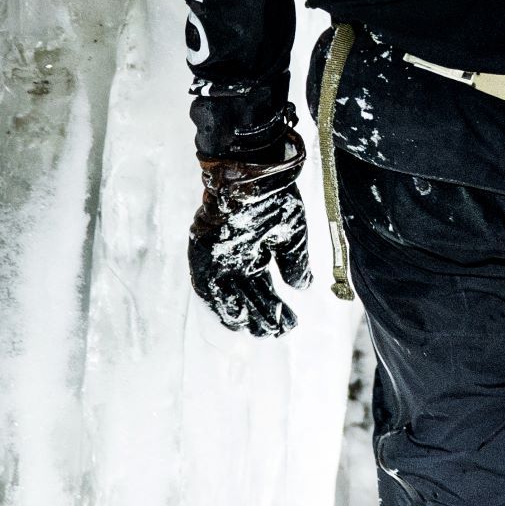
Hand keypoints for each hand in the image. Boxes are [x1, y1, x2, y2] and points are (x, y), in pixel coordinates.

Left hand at [190, 130, 311, 335]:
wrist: (252, 172)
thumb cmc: (273, 197)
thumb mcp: (291, 233)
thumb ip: (294, 262)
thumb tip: (301, 287)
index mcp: (254, 253)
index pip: (263, 289)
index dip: (275, 308)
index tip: (288, 323)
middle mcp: (235, 259)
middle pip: (247, 296)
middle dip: (262, 317)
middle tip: (276, 333)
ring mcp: (218, 256)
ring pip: (229, 295)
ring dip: (242, 315)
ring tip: (259, 331)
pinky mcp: (203, 252)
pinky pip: (207, 284)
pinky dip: (219, 302)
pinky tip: (234, 318)